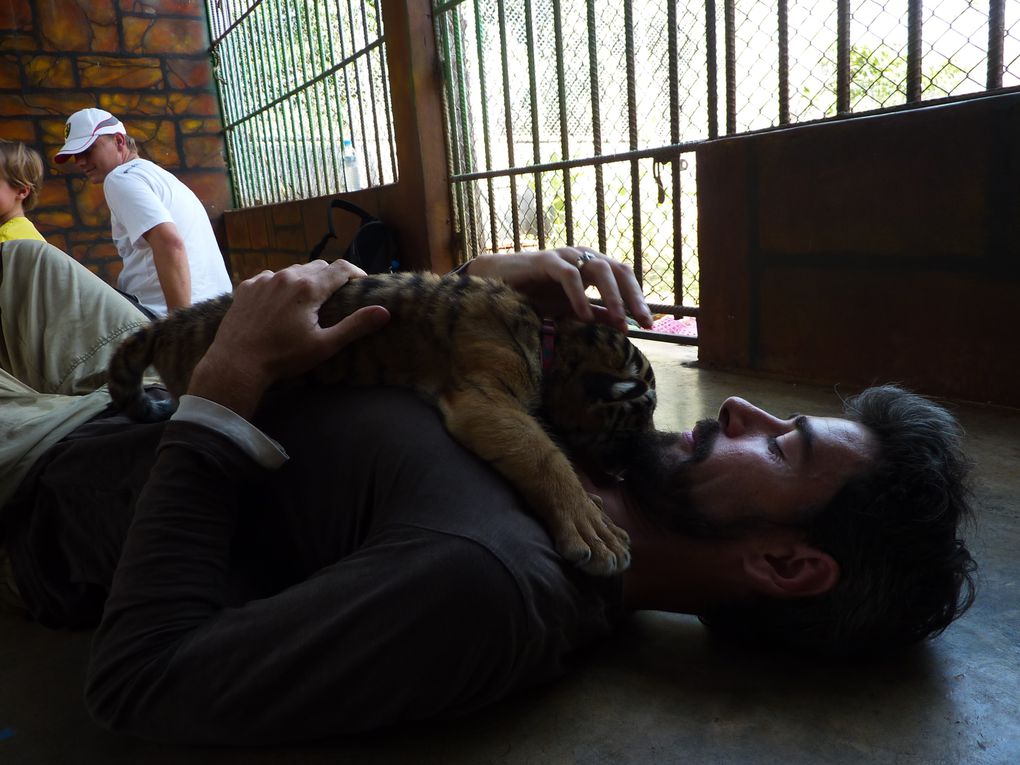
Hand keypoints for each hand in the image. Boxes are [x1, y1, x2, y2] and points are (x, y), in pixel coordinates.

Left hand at [188, 260, 389, 417]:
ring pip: (293, 270)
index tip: (362, 282)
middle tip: (337, 295)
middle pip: (318, 266)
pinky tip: (281, 303)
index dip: (356, 272)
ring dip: (306, 280)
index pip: (341, 268)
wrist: (237, 363)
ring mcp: (264, 280)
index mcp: (308, 288)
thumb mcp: (324, 345)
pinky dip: (281, 285)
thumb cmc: (284, 357)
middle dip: (331, 276)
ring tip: (309, 300)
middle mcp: (286, 276)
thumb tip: (384, 312)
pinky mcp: (247, 287)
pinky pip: (270, 278)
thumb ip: (355, 326)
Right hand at [463, 247, 652, 330]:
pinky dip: (579, 295)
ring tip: (621, 321)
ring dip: (613, 297)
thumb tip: (623, 325)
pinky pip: (569, 275)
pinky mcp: (546, 260)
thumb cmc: (537, 294)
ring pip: (599, 269)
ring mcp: (566, 256)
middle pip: (618, 271)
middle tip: (643, 321)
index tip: (649, 324)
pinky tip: (584, 315)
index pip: (625, 277)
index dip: (638, 299)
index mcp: (593, 265)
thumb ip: (596, 314)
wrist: (499, 282)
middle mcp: (583, 256)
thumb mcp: (572, 309)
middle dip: (633, 297)